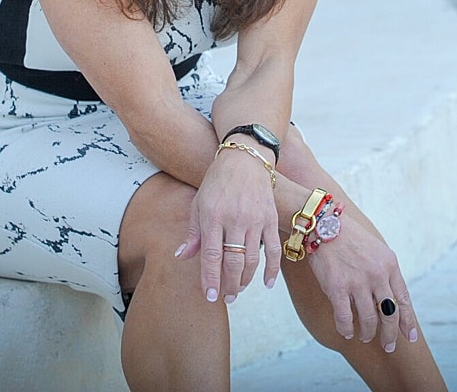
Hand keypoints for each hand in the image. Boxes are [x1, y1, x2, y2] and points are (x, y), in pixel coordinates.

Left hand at [174, 145, 281, 302]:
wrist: (245, 158)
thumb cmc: (217, 181)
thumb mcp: (199, 203)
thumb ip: (193, 232)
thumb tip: (182, 257)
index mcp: (213, 215)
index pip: (211, 255)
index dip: (210, 278)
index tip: (210, 297)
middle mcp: (235, 219)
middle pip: (233, 261)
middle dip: (229, 285)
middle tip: (226, 298)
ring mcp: (255, 219)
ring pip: (252, 259)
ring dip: (246, 280)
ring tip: (239, 290)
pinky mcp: (271, 219)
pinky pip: (273, 250)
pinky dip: (271, 269)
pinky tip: (266, 283)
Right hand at [305, 221, 418, 352]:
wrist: (322, 223)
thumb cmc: (348, 236)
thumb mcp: (376, 249)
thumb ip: (384, 272)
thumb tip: (388, 299)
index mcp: (390, 264)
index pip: (403, 299)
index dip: (408, 321)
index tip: (410, 336)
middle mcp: (377, 274)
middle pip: (390, 314)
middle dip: (390, 334)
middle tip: (388, 346)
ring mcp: (358, 282)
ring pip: (369, 319)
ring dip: (368, 333)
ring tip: (365, 336)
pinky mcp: (337, 287)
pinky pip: (345, 317)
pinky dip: (346, 329)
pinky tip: (346, 332)